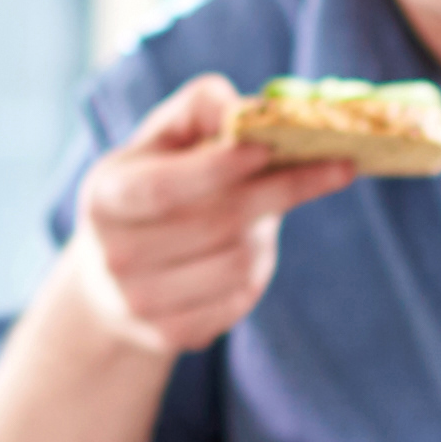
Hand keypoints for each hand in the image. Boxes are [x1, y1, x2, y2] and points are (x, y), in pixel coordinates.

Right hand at [58, 76, 355, 356]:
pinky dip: (256, 271)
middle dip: (280, 190)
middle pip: (217, 223)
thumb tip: (245, 107)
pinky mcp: (172, 334)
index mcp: (105, 197)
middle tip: (335, 166)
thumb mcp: (161, 141)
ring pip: (237, 264)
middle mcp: (113, 255)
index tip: (270, 146)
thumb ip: (200, 109)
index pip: (164, 187)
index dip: (219, 167)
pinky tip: (247, 254)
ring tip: (263, 217)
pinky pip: (240, 299)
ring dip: (265, 235)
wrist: (110, 280)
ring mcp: (139, 302)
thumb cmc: (151, 189)